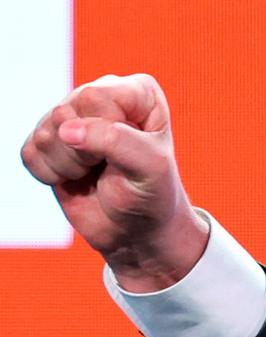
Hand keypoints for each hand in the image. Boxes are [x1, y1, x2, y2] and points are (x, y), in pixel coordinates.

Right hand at [19, 73, 207, 292]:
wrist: (138, 231)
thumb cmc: (153, 195)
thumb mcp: (151, 168)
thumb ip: (115, 141)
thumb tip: (65, 130)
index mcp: (136, 92)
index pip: (95, 97)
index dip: (106, 132)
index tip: (130, 156)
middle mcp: (99, 97)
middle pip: (64, 114)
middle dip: (85, 153)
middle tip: (110, 168)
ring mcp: (70, 118)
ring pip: (45, 135)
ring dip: (70, 167)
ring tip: (96, 174)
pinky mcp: (46, 142)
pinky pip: (30, 155)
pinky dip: (53, 176)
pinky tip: (76, 179)